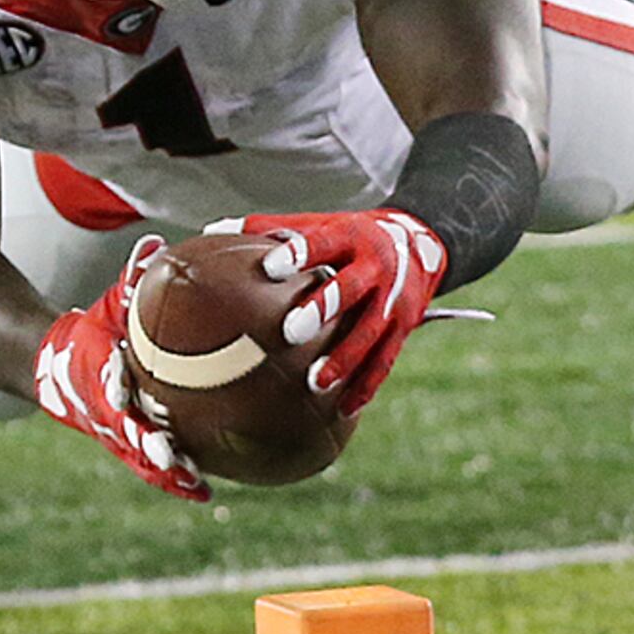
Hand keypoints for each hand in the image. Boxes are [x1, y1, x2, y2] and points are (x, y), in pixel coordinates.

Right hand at [34, 234, 204, 498]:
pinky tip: (204, 493)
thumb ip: (129, 280)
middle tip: (171, 457)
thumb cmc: (91, 330)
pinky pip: (152, 466)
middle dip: (145, 446)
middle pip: (123, 433)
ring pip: (138, 458)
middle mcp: (103, 411)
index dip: (113, 389)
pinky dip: (174, 480)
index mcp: (97, 376)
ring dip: (163, 473)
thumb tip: (154, 244)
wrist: (54, 367)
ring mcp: (113, 434)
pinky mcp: (127, 446)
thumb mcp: (108, 304)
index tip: (126, 391)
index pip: (104, 383)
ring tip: (193, 484)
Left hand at [210, 208, 448, 414]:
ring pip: (370, 332)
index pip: (323, 242)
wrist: (419, 245)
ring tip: (314, 383)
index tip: (270, 268)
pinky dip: (365, 386)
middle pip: (350, 289)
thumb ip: (270, 228)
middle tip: (291, 332)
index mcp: (349, 236)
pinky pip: (385, 361)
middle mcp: (375, 268)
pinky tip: (342, 410)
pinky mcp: (403, 329)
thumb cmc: (348, 238)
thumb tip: (213, 230)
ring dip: (344, 359)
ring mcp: (393, 301)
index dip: (298, 254)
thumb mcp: (318, 224)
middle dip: (324, 308)